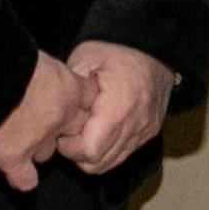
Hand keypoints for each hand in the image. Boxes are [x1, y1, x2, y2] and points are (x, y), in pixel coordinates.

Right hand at [0, 52, 94, 193]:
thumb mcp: (29, 54)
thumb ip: (41, 71)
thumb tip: (33, 74)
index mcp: (66, 86)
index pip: (89, 98)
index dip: (77, 100)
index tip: (64, 97)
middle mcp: (58, 116)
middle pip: (74, 131)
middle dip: (59, 128)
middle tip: (36, 117)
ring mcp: (37, 140)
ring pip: (46, 153)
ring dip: (34, 147)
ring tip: (12, 132)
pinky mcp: (12, 157)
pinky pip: (26, 179)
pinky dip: (20, 177)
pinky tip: (13, 170)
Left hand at [57, 41, 174, 172]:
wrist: (154, 45)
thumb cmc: (118, 49)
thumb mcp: (85, 58)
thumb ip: (69, 89)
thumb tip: (53, 112)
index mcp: (118, 109)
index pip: (89, 152)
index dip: (69, 147)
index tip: (61, 131)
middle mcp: (135, 126)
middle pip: (99, 164)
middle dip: (77, 154)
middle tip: (69, 132)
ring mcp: (144, 132)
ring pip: (111, 163)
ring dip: (93, 153)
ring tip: (84, 130)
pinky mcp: (149, 132)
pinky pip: (124, 153)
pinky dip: (108, 149)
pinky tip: (98, 129)